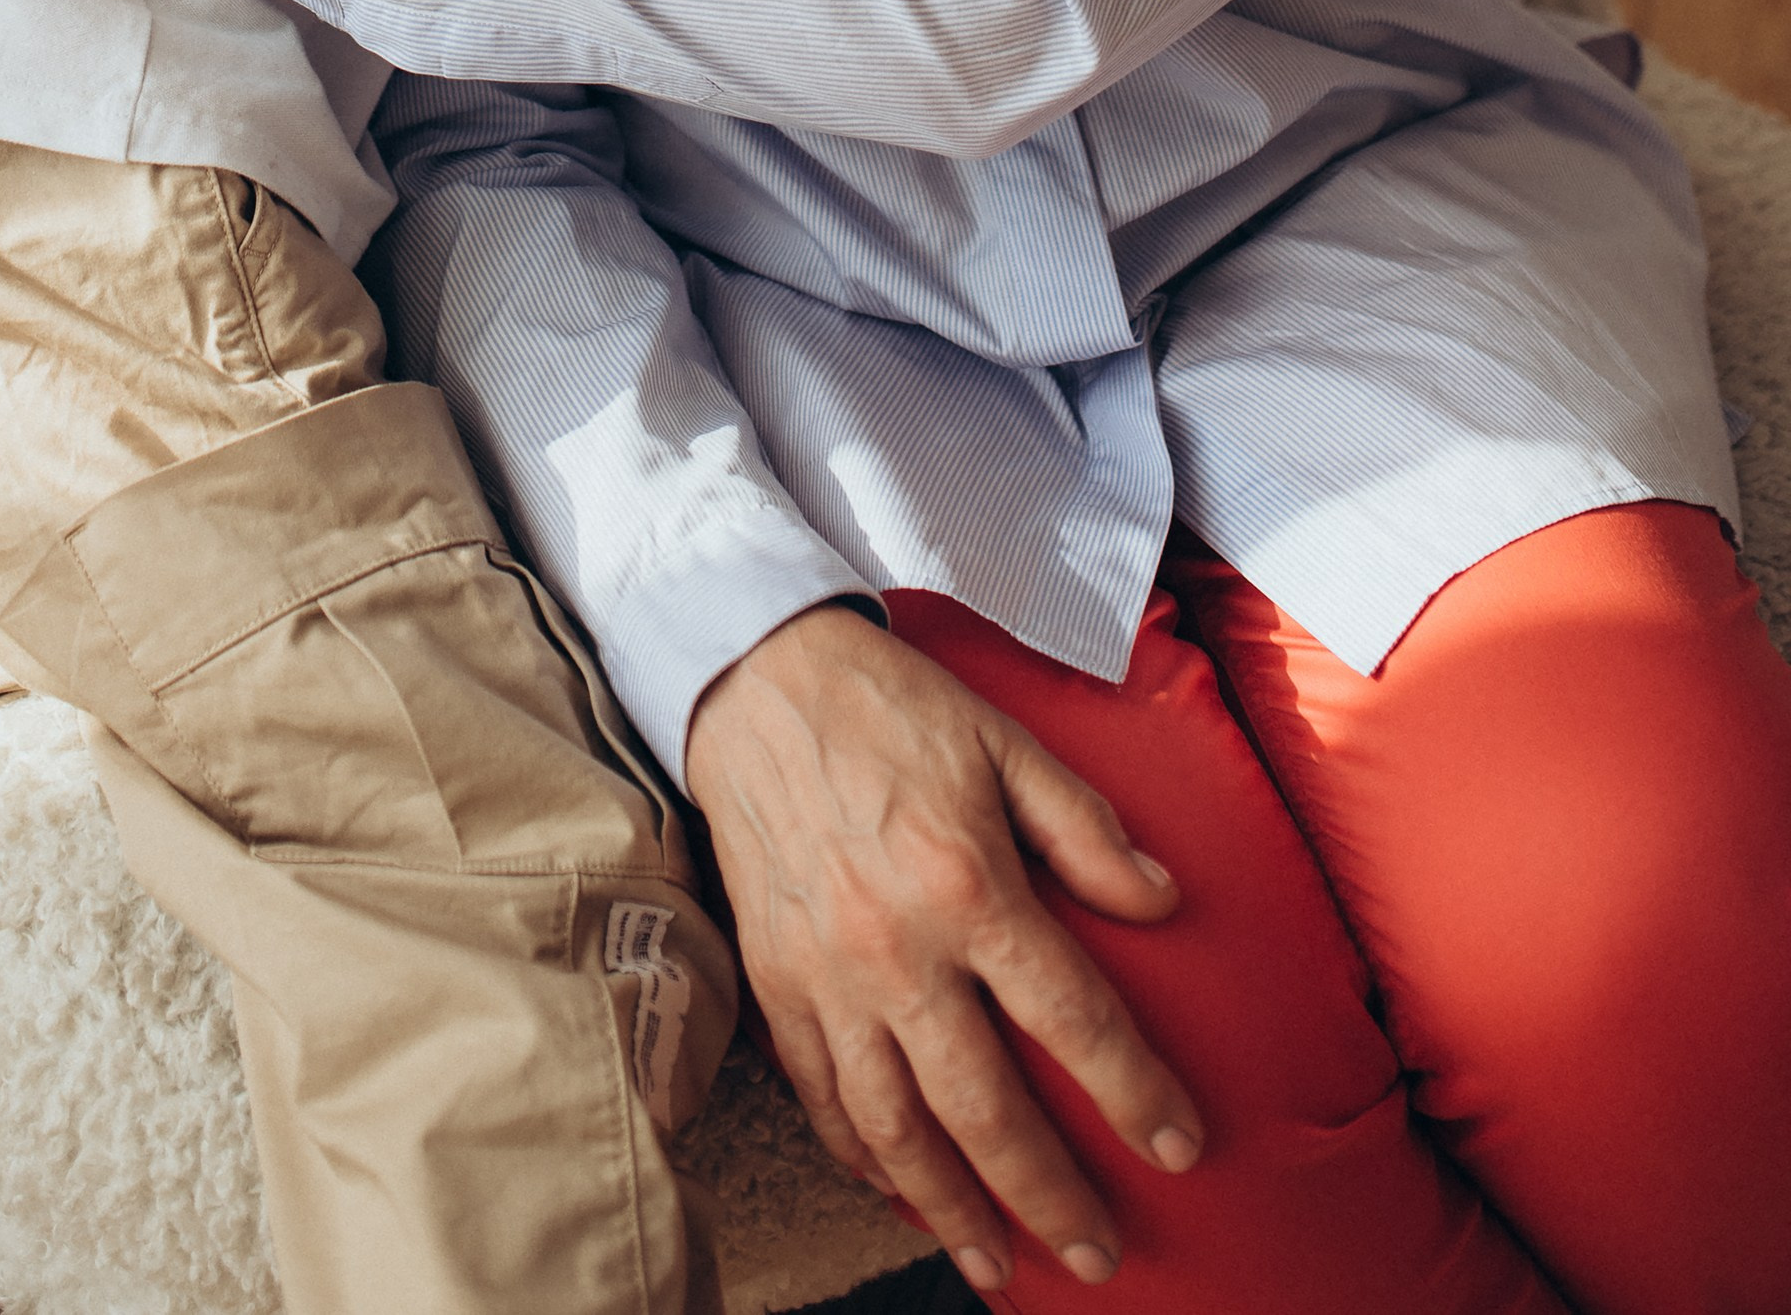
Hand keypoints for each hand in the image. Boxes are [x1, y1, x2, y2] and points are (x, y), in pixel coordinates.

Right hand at [684, 606, 1200, 1298]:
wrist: (757, 682)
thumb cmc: (892, 707)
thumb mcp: (1005, 742)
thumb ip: (1086, 829)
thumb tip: (1163, 900)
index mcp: (968, 886)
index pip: (1071, 1018)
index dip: (1133, 1091)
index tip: (1179, 1146)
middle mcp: (897, 951)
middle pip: (984, 1108)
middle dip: (1049, 1196)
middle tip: (1098, 1256)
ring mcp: (829, 978)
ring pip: (895, 1130)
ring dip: (951, 1210)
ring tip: (998, 1267)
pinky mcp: (778, 983)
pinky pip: (820, 1097)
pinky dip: (860, 1158)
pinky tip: (895, 1192)